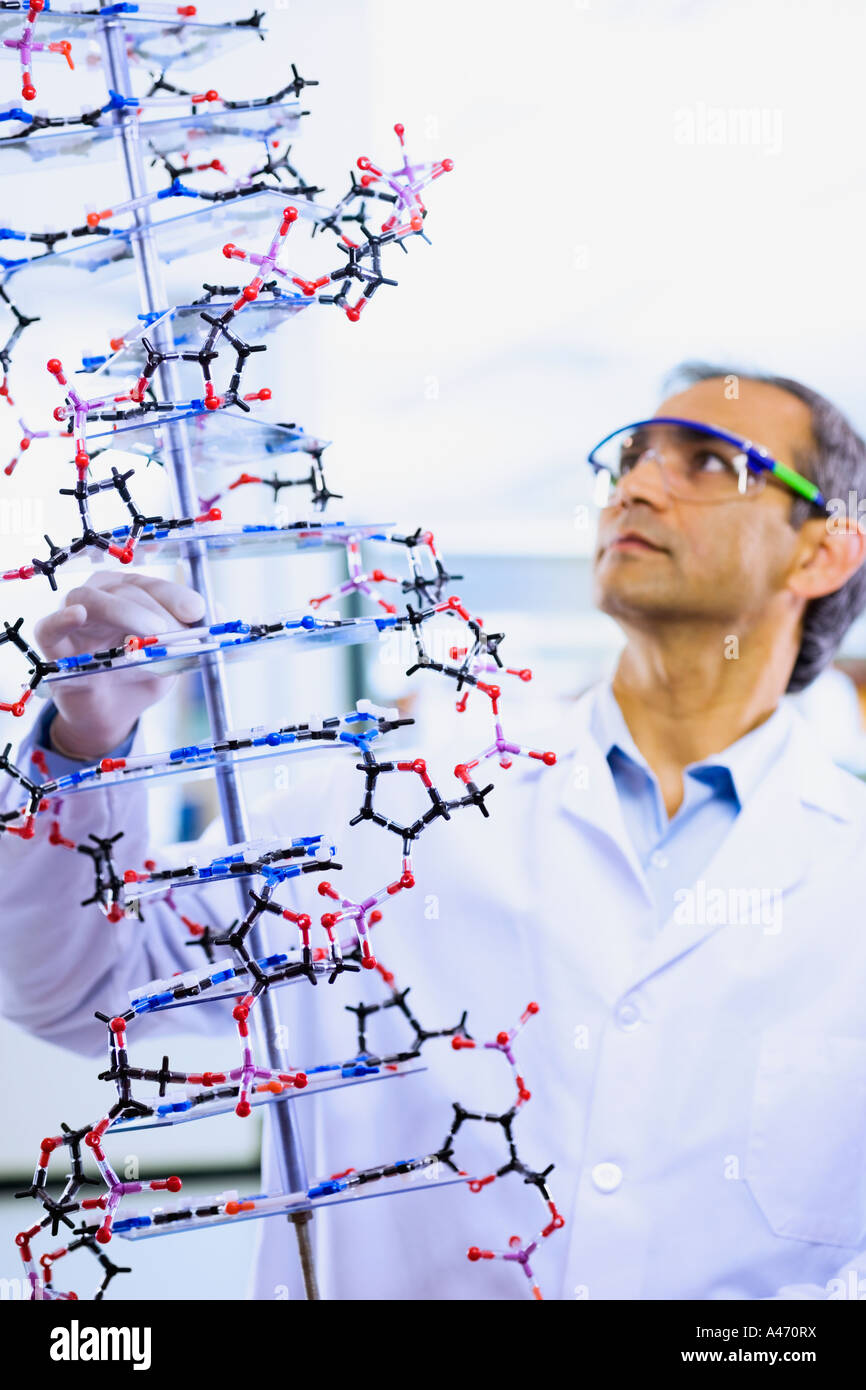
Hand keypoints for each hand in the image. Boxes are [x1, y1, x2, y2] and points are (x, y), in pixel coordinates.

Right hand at [34, 571, 205, 760]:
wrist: (111, 714)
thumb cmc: (139, 675)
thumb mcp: (173, 657)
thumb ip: (192, 636)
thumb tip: (220, 612)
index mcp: (132, 592)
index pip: (154, 585)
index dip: (176, 595)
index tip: (198, 611)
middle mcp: (102, 595)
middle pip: (128, 589)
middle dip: (156, 610)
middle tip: (175, 634)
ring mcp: (73, 615)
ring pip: (95, 599)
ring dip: (125, 612)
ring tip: (151, 634)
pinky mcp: (51, 641)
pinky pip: (51, 624)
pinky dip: (64, 618)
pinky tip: (79, 616)